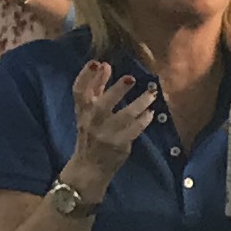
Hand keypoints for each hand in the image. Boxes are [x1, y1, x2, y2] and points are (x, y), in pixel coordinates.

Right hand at [65, 60, 153, 181]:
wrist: (88, 167)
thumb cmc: (90, 132)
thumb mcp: (88, 111)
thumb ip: (96, 88)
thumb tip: (104, 64)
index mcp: (82, 111)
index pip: (78, 91)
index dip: (85, 76)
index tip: (96, 63)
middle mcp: (92, 121)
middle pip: (102, 104)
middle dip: (116, 90)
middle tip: (130, 78)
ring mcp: (105, 134)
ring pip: (124, 116)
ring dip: (139, 103)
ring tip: (152, 94)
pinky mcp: (119, 144)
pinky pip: (134, 130)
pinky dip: (144, 120)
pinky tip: (151, 112)